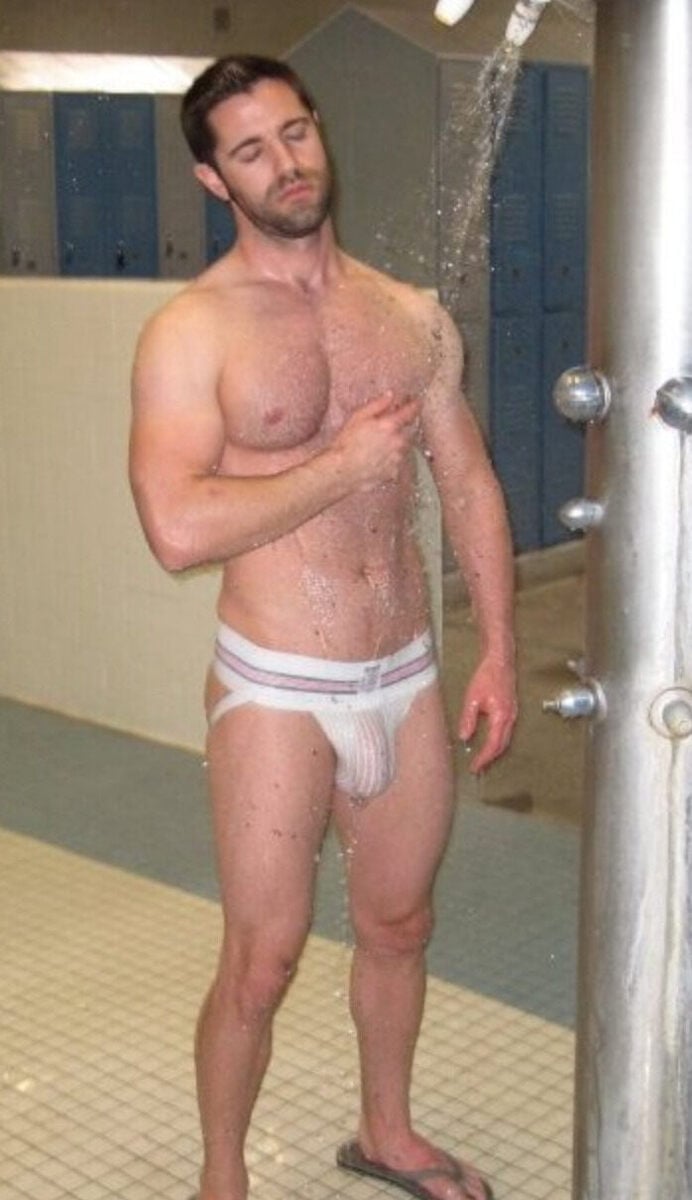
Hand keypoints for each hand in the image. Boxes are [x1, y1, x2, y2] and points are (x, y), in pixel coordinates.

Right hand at [331, 392, 419, 489]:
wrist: (342, 472)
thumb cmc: (346, 444)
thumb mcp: (358, 417)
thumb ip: (377, 405)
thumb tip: (390, 395)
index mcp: (390, 425)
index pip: (410, 412)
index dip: (414, 405)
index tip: (416, 402)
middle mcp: (398, 442)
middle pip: (406, 431)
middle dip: (398, 429)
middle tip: (382, 431)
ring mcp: (397, 459)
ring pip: (401, 448)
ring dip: (394, 445)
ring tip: (375, 448)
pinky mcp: (393, 473)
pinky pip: (395, 463)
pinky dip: (389, 460)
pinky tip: (375, 460)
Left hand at [458, 654, 516, 773]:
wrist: (501, 660)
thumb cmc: (486, 676)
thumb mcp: (472, 698)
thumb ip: (468, 719)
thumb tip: (464, 738)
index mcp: (501, 717)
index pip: (493, 745)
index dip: (483, 758)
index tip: (474, 767)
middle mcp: (510, 719)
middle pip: (502, 746)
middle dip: (490, 759)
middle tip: (477, 767)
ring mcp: (513, 715)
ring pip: (505, 740)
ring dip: (494, 751)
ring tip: (482, 759)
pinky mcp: (511, 710)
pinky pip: (506, 732)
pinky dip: (498, 741)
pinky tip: (489, 742)